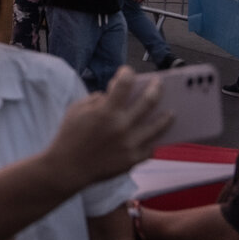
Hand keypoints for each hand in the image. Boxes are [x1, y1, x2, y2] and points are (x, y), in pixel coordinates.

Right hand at [46, 68, 171, 184]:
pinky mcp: (133, 159)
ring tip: (171, 112)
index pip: (124, 84)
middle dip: (156, 88)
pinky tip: (157, 136)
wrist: (68, 168)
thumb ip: (97, 99)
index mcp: (106, 112)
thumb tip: (113, 94)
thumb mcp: (77, 110)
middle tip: (159, 83)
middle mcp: (122, 126)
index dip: (127, 73)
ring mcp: (130, 144)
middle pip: (149, 101)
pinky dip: (154, 140)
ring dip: (166, 116)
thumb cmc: (69, 136)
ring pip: (158, 126)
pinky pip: (151, 147)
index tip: (128, 72)